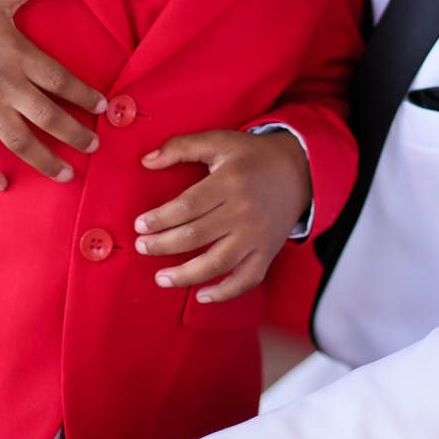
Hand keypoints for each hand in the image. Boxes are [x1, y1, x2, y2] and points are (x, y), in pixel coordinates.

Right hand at [0, 0, 107, 191]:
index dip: (86, 96)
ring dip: (46, 162)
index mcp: (20, 57)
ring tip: (67, 174)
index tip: (103, 107)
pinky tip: (4, 184)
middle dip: (76, 136)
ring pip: (22, 142)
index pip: (62, 81)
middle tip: (95, 146)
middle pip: (50, 118)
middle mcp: (7, 87)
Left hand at [135, 128, 311, 301]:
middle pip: (197, 235)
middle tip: (142, 247)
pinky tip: (201, 296)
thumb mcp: (218, 141)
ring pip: (219, 263)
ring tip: (161, 278)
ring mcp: (259, 234)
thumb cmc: (252, 156)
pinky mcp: (269, 251)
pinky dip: (225, 293)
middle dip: (163, 245)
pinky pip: (247, 279)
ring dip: (186, 275)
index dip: (159, 219)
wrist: (299, 170)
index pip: (188, 206)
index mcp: (230, 181)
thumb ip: (181, 146)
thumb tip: (146, 161)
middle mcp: (245, 210)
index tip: (140, 226)